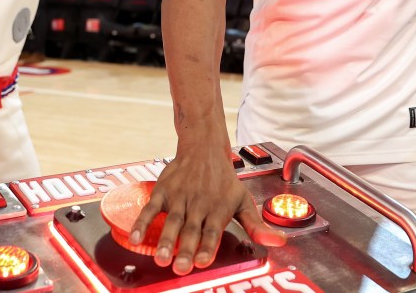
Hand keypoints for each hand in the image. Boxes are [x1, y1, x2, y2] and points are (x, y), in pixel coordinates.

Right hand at [130, 142, 284, 274]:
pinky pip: (151, 208)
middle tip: (181, 267)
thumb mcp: (244, 200)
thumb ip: (256, 225)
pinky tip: (136, 238)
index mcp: (219, 209)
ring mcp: (180, 198)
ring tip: (161, 258)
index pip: (213, 231)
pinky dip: (142, 222)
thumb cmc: (224, 179)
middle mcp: (199, 204)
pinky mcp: (164, 192)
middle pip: (191, 230)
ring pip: (172, 221)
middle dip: (185, 249)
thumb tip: (278, 242)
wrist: (204, 147)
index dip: (208, 246)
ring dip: (165, 240)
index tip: (202, 261)